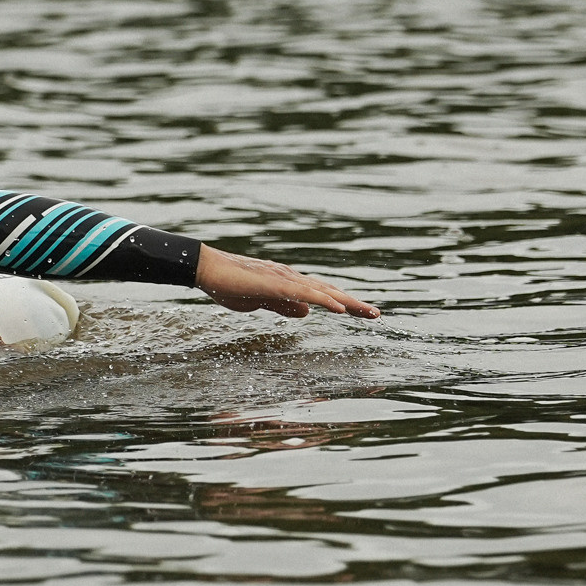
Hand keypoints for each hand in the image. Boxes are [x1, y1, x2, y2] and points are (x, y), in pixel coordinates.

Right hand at [194, 245, 380, 318]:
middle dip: (354, 304)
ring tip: (368, 312)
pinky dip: (325, 300)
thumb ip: (284, 306)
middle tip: (376, 315)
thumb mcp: (261, 302)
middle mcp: (293, 278)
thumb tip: (306, 313)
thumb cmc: (230, 284)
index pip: (322, 295)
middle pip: (330, 292)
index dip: (343, 304)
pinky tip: (339, 309)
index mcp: (289, 284)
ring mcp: (286, 279)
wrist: (208, 270)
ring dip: (347, 302)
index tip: (362, 314)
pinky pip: (306, 293)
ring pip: (324, 292)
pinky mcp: (276, 283)